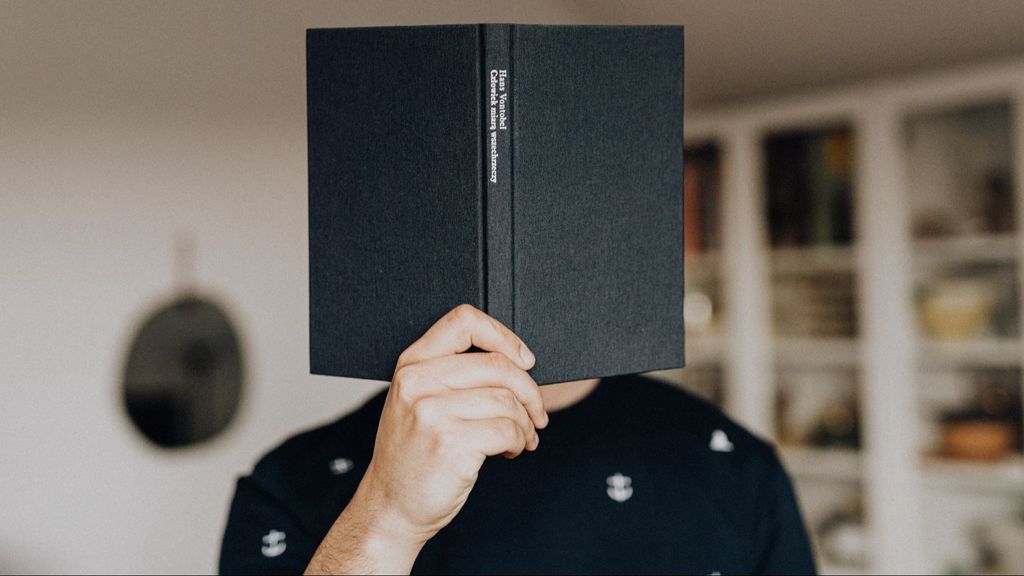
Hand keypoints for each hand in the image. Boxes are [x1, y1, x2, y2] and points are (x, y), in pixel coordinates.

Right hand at [305, 304, 546, 574]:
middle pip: (498, 365)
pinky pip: (507, 429)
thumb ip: (453, 374)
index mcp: (412, 364)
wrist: (390, 506)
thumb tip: (517, 363)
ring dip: (525, 422)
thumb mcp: (418, 401)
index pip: (464, 321)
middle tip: (535, 412)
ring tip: (522, 436)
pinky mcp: (451, 441)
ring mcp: (432, 411)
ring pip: (507, 400)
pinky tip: (511, 450)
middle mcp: (418, 382)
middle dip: (529, 391)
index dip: (503, 336)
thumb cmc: (413, 454)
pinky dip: (519, 441)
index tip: (524, 359)